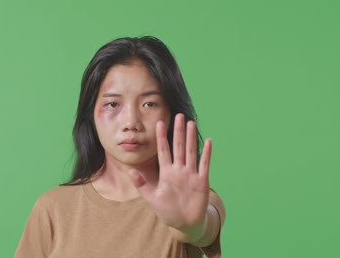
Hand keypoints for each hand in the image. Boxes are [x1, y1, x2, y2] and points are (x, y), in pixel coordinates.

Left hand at [129, 113, 211, 232]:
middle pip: (178, 147)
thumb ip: (142, 185)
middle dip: (178, 131)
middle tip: (179, 115)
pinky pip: (204, 165)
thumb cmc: (168, 211)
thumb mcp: (152, 198)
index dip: (161, 137)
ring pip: (191, 152)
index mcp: (167, 173)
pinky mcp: (201, 181)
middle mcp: (179, 170)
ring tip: (191, 123)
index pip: (163, 151)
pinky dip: (206, 153)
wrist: (185, 223)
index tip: (159, 123)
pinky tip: (208, 141)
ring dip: (191, 138)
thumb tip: (131, 171)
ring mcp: (191, 174)